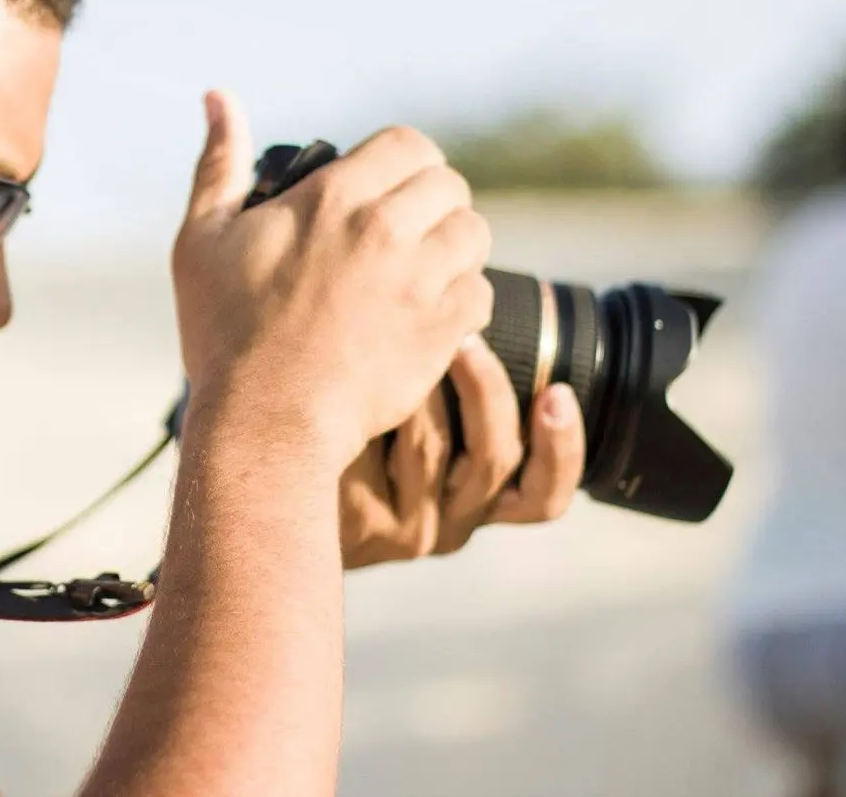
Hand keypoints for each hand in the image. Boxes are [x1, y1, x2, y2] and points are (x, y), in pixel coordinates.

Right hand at [172, 92, 492, 472]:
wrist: (264, 422)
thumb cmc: (224, 332)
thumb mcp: (201, 239)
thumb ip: (218, 163)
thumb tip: (217, 96)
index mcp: (333, 199)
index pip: (409, 144)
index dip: (402, 161)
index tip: (384, 187)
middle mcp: (385, 231)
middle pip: (450, 185)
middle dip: (430, 202)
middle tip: (402, 232)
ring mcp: (420, 283)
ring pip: (473, 235)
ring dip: (452, 247)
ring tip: (419, 270)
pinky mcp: (441, 333)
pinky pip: (481, 293)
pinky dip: (462, 300)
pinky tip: (427, 314)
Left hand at [338, 337, 586, 567]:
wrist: (283, 493)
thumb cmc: (355, 447)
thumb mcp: (415, 435)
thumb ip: (456, 401)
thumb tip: (478, 316)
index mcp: (479, 506)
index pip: (543, 497)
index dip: (562, 447)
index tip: (557, 391)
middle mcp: (450, 526)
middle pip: (495, 458)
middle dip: (486, 387)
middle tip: (467, 336)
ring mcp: (403, 529)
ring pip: (433, 446)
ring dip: (423, 386)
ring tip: (401, 336)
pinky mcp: (356, 522)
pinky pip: (377, 453)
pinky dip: (375, 408)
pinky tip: (359, 379)